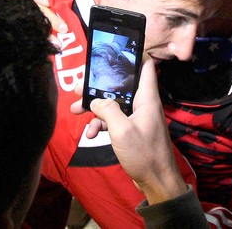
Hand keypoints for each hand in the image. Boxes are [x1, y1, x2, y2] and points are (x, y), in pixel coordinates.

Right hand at [70, 57, 186, 204]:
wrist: (156, 181)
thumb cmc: (144, 154)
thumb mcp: (122, 130)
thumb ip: (108, 110)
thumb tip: (96, 100)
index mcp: (147, 98)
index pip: (146, 66)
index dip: (134, 54)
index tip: (114, 49)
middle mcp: (143, 103)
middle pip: (121, 85)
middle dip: (99, 86)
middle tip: (78, 87)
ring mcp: (138, 117)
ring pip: (114, 104)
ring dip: (95, 108)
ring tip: (75, 111)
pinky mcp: (132, 129)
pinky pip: (114, 120)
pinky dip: (101, 124)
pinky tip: (91, 134)